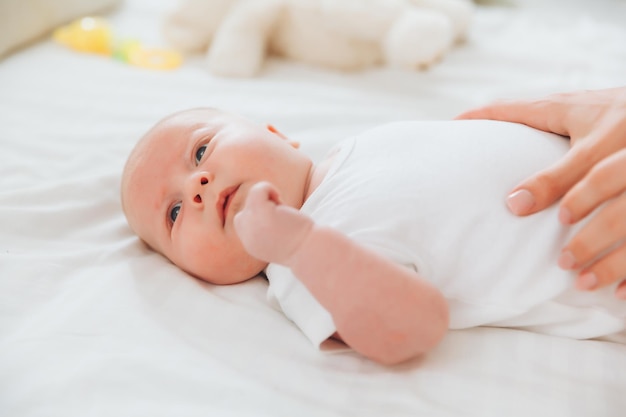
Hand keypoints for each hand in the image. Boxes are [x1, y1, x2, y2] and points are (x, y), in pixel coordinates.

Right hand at [234, 181, 313, 265]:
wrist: (311, 250)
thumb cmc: (302, 243)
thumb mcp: (276, 240)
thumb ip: (264, 228)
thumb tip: (266, 206)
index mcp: (250, 245)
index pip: (244, 223)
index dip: (261, 217)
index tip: (278, 225)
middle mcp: (246, 236)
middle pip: (245, 210)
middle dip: (264, 209)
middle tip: (281, 219)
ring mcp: (251, 223)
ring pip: (252, 197)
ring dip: (270, 199)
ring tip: (283, 212)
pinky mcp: (260, 211)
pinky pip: (259, 189)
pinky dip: (270, 189)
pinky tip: (282, 202)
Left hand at [457, 87, 625, 297]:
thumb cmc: (606, 111)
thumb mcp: (570, 107)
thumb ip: (519, 113)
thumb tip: (461, 121)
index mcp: (606, 129)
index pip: (582, 162)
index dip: (550, 184)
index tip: (516, 206)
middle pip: (610, 185)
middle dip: (588, 223)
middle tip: (560, 259)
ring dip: (614, 256)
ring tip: (582, 282)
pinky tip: (618, 293)